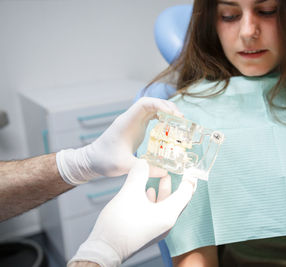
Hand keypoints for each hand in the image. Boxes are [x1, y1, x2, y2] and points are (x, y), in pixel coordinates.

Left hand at [56, 97, 182, 184]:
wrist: (92, 160)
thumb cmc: (104, 161)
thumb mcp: (124, 166)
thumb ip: (144, 169)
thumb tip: (165, 172)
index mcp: (127, 122)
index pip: (145, 104)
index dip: (161, 105)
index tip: (174, 115)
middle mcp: (131, 119)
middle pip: (152, 103)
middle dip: (168, 108)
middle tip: (182, 120)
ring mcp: (133, 122)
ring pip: (152, 108)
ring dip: (166, 112)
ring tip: (179, 122)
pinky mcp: (135, 127)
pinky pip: (151, 116)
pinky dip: (162, 118)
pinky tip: (170, 127)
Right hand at [68, 159, 195, 266]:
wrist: (104, 250)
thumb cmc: (119, 224)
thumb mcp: (130, 193)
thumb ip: (139, 174)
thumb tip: (143, 162)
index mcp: (168, 214)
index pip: (186, 193)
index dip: (188, 179)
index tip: (190, 168)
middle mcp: (167, 223)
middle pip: (178, 200)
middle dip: (177, 184)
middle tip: (178, 171)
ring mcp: (158, 229)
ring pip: (167, 205)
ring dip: (164, 191)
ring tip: (162, 177)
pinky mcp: (148, 231)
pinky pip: (158, 212)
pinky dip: (156, 200)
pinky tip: (147, 192)